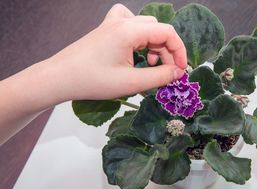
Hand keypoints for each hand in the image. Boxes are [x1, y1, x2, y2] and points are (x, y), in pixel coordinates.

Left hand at [0, 4, 186, 144]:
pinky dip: (139, 34)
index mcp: (130, 31)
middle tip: (165, 73)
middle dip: (167, 51)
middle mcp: (123, 22)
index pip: (168, 33)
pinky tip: (135, 47)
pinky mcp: (106, 29)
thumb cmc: (93, 81)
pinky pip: (129, 21)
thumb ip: (160, 76)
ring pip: (146, 26)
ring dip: (154, 45)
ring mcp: (113, 23)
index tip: (180, 70)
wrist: (61, 77)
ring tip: (148, 65)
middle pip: (158, 30)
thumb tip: (178, 72)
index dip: (179, 51)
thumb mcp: (132, 83)